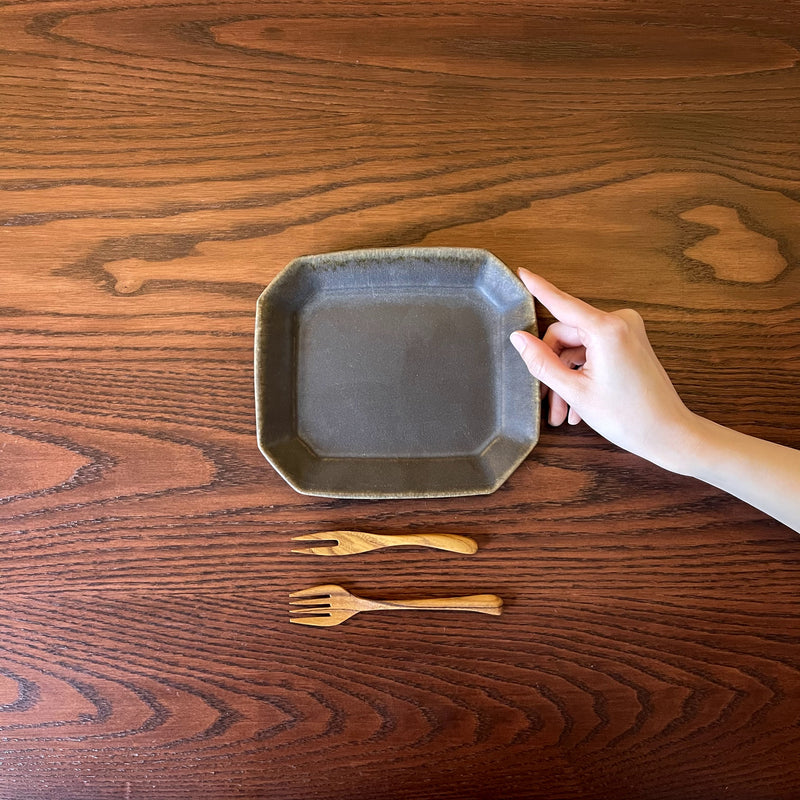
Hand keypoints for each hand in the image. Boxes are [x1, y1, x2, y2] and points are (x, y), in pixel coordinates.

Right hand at [510, 269, 700, 473]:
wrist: (668, 434)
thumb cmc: (627, 417)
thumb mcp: (574, 390)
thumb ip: (541, 361)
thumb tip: (518, 338)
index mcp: (606, 329)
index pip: (561, 302)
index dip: (538, 288)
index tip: (521, 271)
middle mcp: (619, 322)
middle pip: (566, 334)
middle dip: (553, 367)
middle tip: (546, 402)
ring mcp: (627, 332)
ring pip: (577, 348)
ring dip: (566, 378)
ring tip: (562, 413)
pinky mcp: (630, 343)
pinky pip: (593, 352)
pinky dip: (582, 375)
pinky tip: (577, 406)